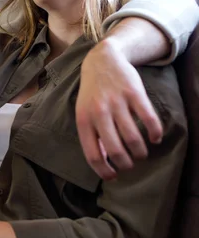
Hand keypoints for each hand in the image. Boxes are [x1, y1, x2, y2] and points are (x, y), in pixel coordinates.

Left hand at [76, 39, 161, 179]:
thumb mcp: (83, 111)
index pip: (92, 154)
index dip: (104, 171)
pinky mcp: (134, 93)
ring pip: (133, 138)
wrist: (102, 60)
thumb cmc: (92, 92)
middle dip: (126, 164)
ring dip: (140, 152)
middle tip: (130, 164)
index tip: (113, 177)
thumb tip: (103, 161)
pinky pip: (149, 119)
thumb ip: (91, 134)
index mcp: (83, 120)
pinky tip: (155, 138)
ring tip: (141, 153)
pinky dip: (155, 133)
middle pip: (115, 150)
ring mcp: (117, 102)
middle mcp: (99, 112)